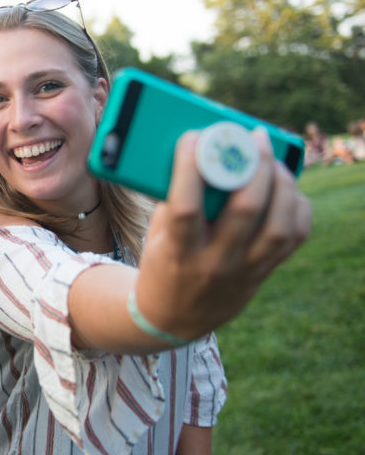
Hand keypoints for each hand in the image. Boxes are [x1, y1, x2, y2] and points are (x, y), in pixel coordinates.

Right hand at [135, 128, 311, 339]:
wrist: (175, 317)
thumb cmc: (163, 262)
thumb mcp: (157, 235)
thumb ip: (175, 199)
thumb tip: (199, 153)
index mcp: (180, 252)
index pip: (187, 208)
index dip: (190, 169)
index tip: (193, 137)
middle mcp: (215, 263)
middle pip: (245, 210)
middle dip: (253, 166)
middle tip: (251, 137)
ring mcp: (244, 270)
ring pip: (279, 225)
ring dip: (281, 185)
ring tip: (273, 160)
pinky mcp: (264, 273)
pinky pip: (294, 237)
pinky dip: (296, 207)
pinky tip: (286, 188)